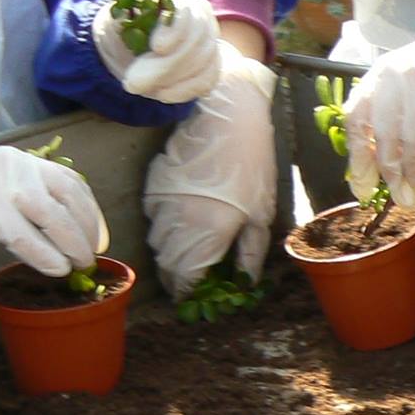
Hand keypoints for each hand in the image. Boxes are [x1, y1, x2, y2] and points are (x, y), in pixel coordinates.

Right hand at [0, 147, 106, 276]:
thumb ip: (29, 194)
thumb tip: (64, 228)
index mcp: (23, 161)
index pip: (72, 182)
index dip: (91, 210)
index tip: (99, 233)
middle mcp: (19, 170)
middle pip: (70, 199)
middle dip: (88, 229)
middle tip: (92, 252)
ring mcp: (4, 191)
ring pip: (56, 219)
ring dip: (74, 245)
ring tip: (78, 263)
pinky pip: (28, 240)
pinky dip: (48, 257)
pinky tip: (56, 269)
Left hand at [92, 0, 223, 103]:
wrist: (129, 46)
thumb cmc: (121, 27)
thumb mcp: (115, 17)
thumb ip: (122, 15)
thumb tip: (124, 18)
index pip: (187, 11)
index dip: (176, 30)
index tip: (157, 47)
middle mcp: (201, 15)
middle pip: (198, 40)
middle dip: (168, 64)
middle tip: (135, 82)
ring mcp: (210, 41)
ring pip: (204, 61)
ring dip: (173, 78)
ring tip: (142, 87)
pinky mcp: (211, 64)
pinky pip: (207, 79)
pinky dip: (185, 90)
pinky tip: (162, 95)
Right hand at [142, 43, 277, 297]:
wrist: (225, 117)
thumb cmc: (251, 165)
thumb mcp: (260, 214)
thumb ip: (249, 253)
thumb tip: (244, 281)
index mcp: (205, 231)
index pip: (185, 276)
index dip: (189, 291)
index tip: (197, 297)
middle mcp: (176, 221)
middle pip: (167, 263)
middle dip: (180, 276)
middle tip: (196, 280)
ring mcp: (159, 202)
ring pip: (158, 241)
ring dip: (172, 253)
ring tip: (193, 253)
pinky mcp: (153, 185)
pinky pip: (153, 217)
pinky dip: (166, 227)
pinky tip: (186, 221)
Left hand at [344, 4, 414, 209]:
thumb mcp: (407, 82)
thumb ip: (388, 112)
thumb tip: (371, 161)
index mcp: (382, 74)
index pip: (357, 118)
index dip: (358, 156)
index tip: (362, 185)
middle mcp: (400, 78)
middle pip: (385, 135)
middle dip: (389, 173)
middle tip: (396, 197)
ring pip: (413, 142)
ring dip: (414, 172)